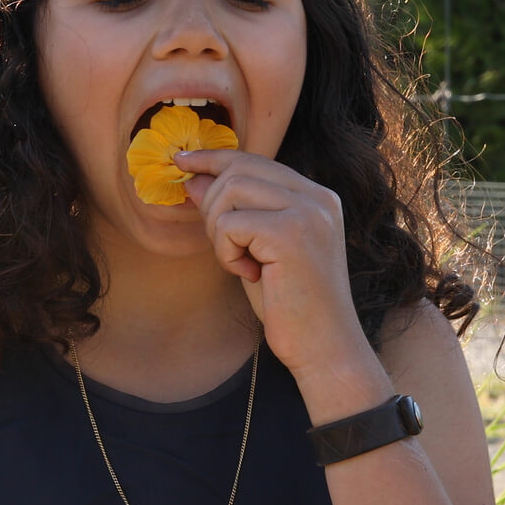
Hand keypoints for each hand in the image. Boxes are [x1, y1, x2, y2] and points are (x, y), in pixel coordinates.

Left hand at [176, 149, 373, 380]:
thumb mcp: (254, 248)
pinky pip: (230, 225)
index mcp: (315, 196)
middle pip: (238, 169)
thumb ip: (231, 210)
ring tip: (241, 262)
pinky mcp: (291, 233)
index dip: (213, 158)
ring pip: (230, 191)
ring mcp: (308, 211)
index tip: (182, 160)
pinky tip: (249, 275)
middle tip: (225, 247)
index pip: (254, 160)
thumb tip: (192, 177)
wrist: (323, 346)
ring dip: (219, 231)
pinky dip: (226, 253)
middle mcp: (317, 196)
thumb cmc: (288, 303)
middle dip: (212, 206)